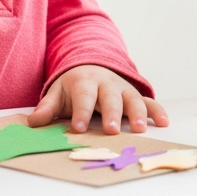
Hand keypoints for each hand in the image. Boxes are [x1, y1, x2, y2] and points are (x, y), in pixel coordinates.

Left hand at [28, 64, 167, 134]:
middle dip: (112, 114)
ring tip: (139, 128)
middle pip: (110, 98)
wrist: (91, 65)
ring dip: (137, 113)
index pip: (83, 97)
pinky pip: (148, 101)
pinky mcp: (134, 94)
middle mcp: (106, 83)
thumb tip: (33, 122)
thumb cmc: (73, 86)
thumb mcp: (56, 93)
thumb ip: (47, 108)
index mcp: (84, 82)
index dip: (81, 112)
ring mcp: (123, 88)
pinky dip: (157, 110)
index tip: (79, 128)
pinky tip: (163, 122)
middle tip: (112, 130)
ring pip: (132, 99)